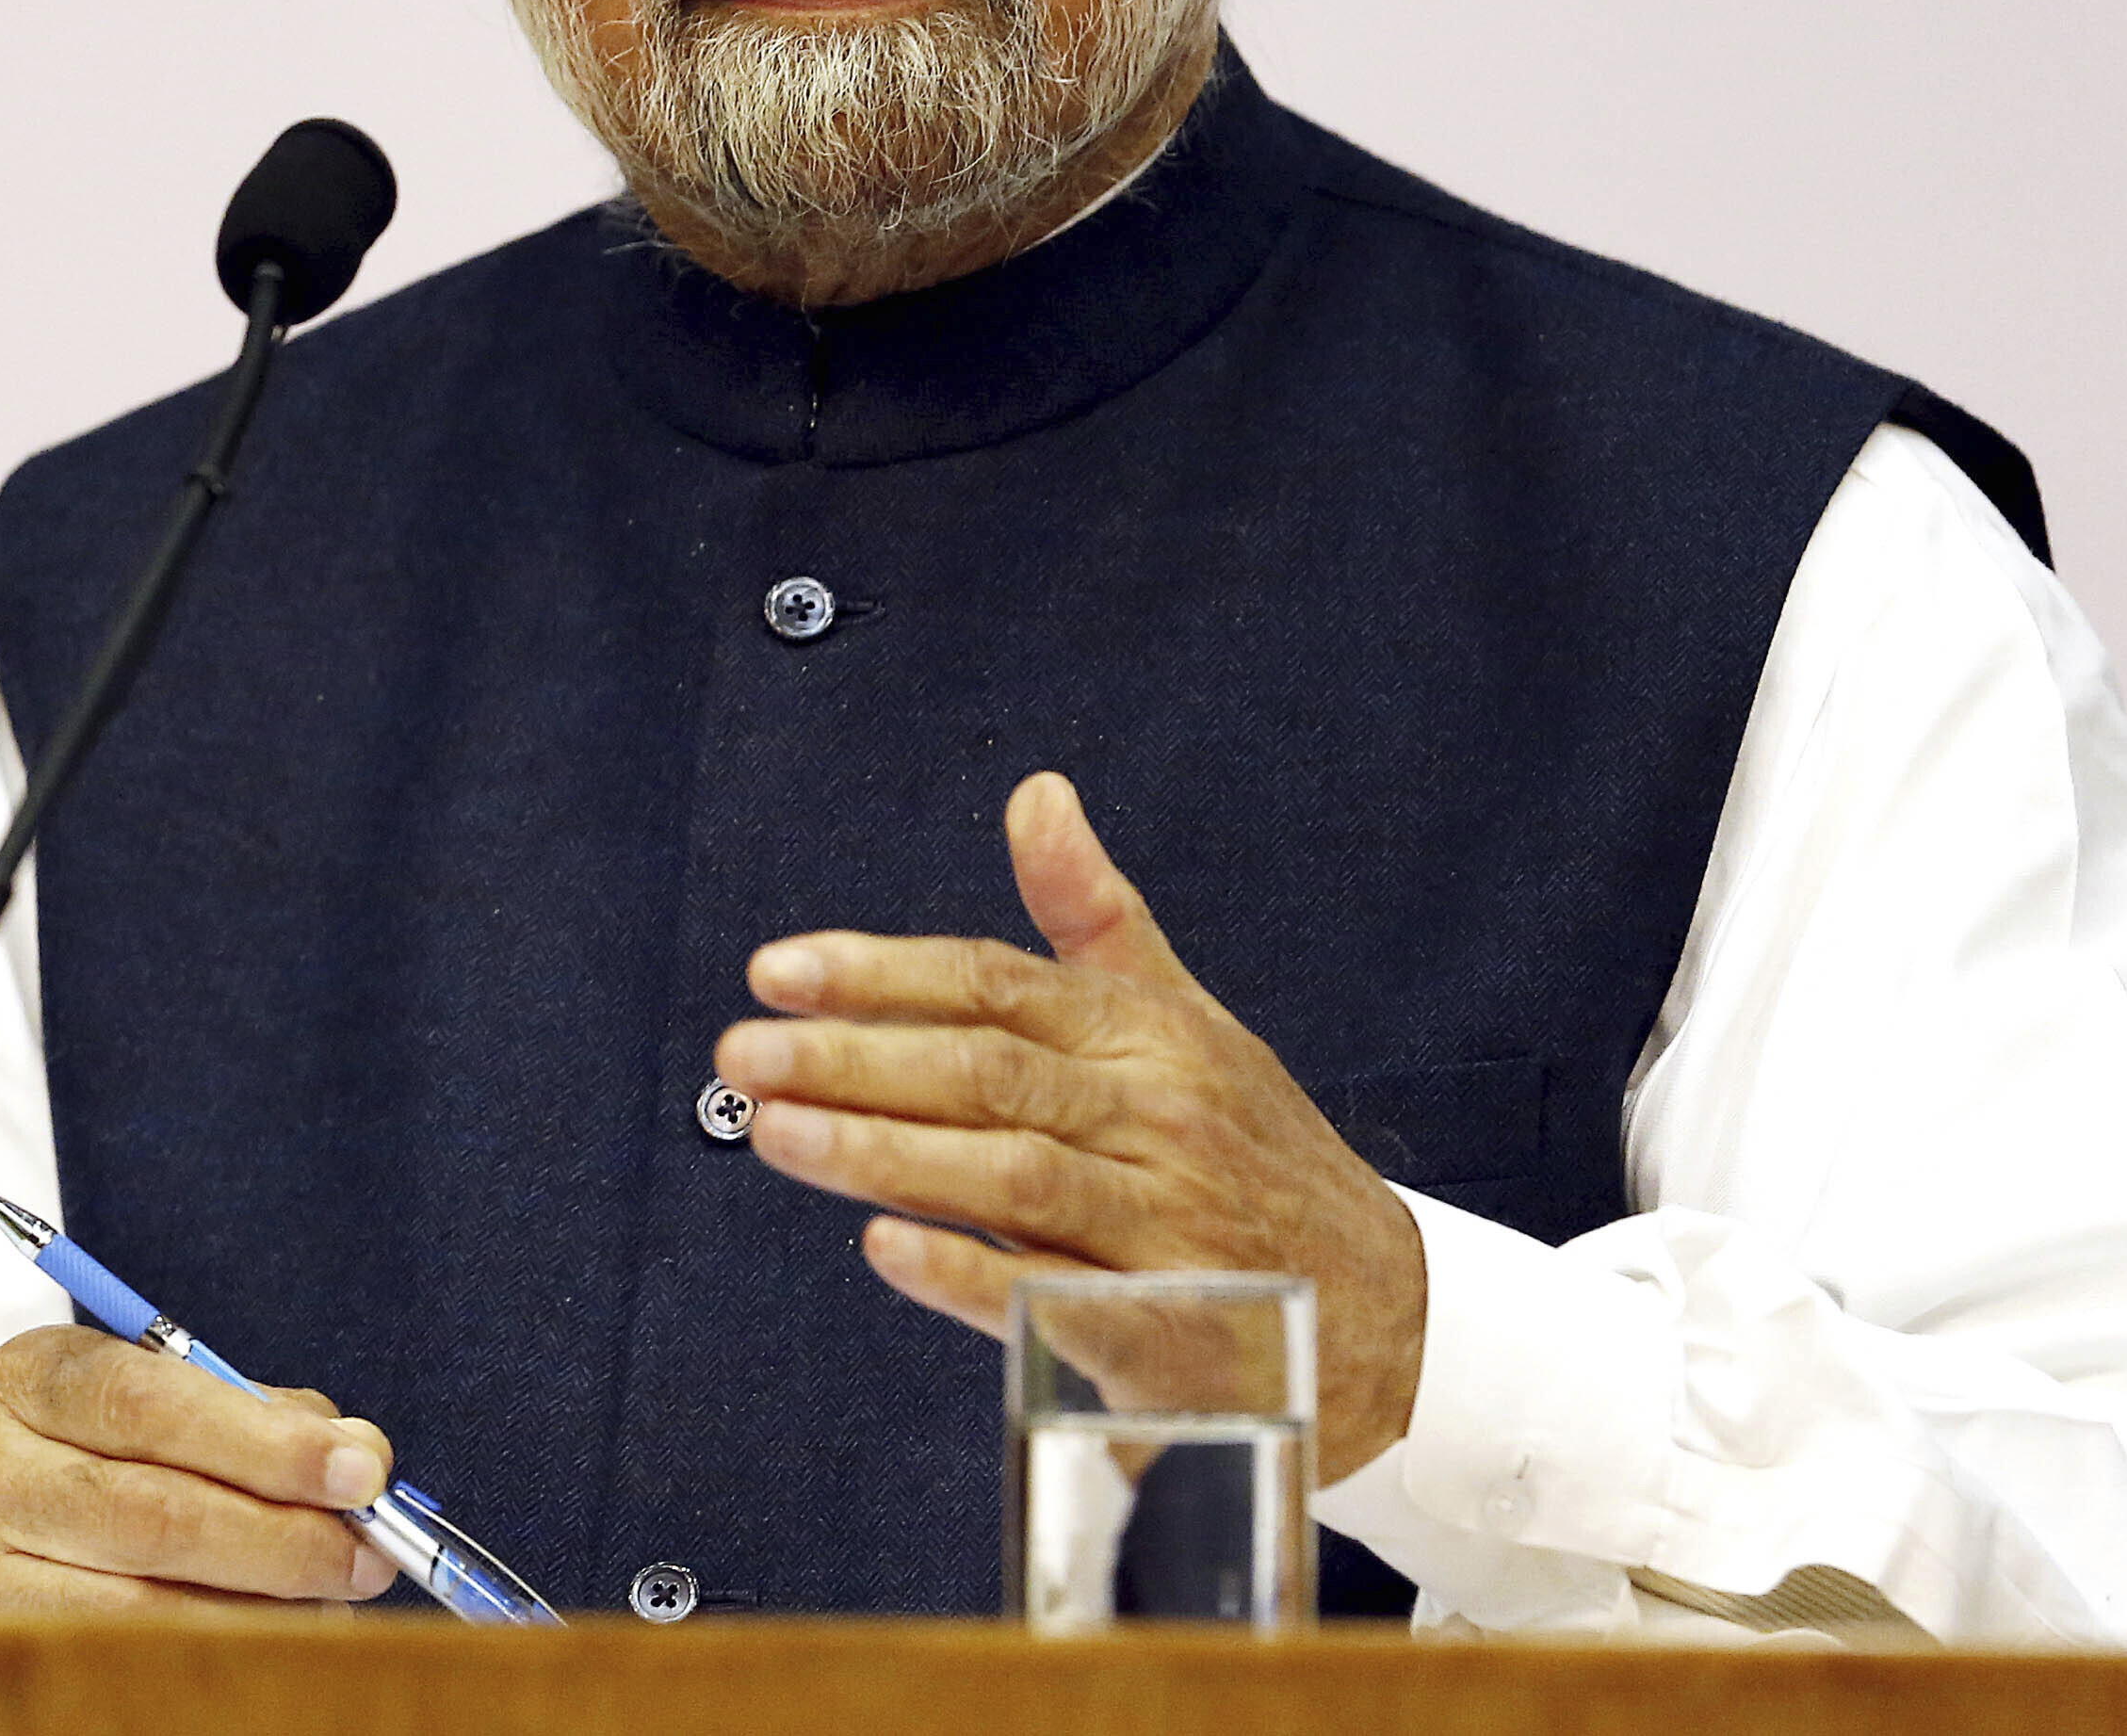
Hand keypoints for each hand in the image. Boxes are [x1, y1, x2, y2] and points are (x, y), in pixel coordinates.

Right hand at [0, 1324, 402, 1615]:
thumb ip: (256, 1417)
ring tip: (331, 1599)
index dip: (264, 1443)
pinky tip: (271, 1634)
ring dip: (264, 1609)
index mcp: (28, 1380)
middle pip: (153, 1514)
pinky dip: (219, 1649)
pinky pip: (128, 1659)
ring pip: (146, 1609)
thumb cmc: (100, 1453)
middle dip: (284, 1538)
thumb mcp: (158, 1401)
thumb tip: (358, 1456)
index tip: (358, 1471)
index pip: (149, 1405)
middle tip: (367, 1554)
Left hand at [712, 768, 1429, 1474]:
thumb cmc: (1251, 1152)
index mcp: (1148, 1035)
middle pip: (989, 1074)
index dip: (881, 972)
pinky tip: (884, 1247)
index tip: (775, 972)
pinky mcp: (1165, 1332)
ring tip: (776, 1134)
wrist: (1384, 1312)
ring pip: (1011, 1176)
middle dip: (855, 1060)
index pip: (997, 982)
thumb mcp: (1186, 1018)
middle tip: (742, 1055)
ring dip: (885, 1155)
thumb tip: (1035, 794)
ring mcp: (1164, 1226)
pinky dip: (972, 1272)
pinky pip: (1059, 1299)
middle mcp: (1156, 1119)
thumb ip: (1093, 915)